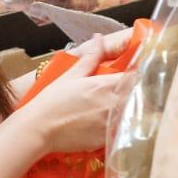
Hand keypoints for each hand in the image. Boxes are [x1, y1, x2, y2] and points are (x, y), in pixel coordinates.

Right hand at [12, 36, 127, 155]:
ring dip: (133, 112)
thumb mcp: (71, 75)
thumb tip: (99, 38)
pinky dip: (122, 128)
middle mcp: (113, 104)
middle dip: (139, 94)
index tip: (138, 76)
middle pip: (139, 97)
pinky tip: (113, 125)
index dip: (140, 76)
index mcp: (106, 85)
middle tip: (134, 94)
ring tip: (125, 110)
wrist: (38, 129)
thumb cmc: (52, 100)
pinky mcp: (106, 140)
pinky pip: (122, 132)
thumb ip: (91, 57)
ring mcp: (111, 124)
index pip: (136, 77)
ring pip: (133, 116)